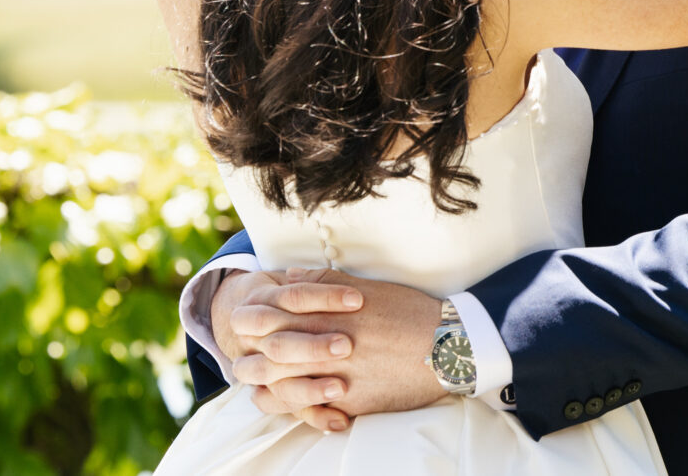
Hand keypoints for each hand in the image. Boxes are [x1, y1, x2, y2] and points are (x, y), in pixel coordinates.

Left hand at [225, 267, 445, 426]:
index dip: (254, 324)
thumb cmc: (409, 311)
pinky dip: (296, 411)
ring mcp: (340, 377)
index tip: (244, 326)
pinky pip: (314, 411)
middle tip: (239, 361)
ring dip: (266, 388)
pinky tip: (286, 408)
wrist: (448, 346)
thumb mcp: (366, 287)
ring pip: (287, 388)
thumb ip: (322, 281)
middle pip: (273, 357)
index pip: (276, 320)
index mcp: (330, 314)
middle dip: (251, 360)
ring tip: (255, 386)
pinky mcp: (354, 403)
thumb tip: (288, 276)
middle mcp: (330, 346)